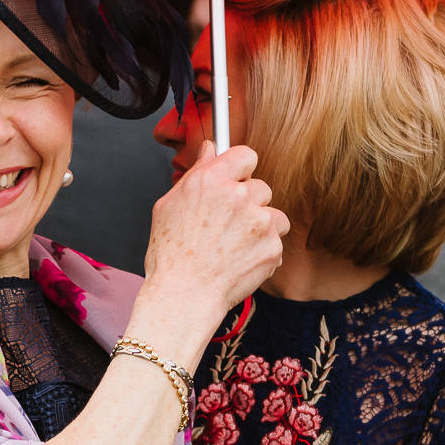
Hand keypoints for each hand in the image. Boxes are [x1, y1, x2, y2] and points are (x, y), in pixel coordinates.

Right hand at [132, 142, 287, 366]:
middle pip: (260, 187)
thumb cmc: (170, 255)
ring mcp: (259, 222)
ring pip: (273, 214)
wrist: (183, 295)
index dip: (241, 169)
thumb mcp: (168, 205)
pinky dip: (263, 252)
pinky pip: (276, 242)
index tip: (236, 180)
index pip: (245, 155)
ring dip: (261, 227)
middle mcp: (238, 196)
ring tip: (236, 247)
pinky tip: (241, 262)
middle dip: (249, 204)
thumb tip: (211, 149)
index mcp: (211, 180)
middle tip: (227, 226)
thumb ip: (195, 172)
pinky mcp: (272, 246)